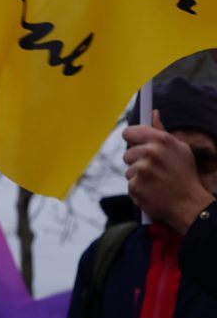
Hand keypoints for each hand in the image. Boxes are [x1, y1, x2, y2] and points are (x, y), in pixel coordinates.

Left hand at [122, 111, 213, 233]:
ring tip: (156, 182)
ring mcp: (142, 170)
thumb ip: (161, 131)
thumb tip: (153, 112)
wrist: (190, 205)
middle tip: (155, 170)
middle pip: (127, 153)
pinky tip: (152, 191)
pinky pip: (130, 184)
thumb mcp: (179, 149)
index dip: (131, 139)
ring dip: (138, 176)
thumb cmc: (184, 175)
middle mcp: (151, 153)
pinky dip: (139, 188)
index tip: (134, 143)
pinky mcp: (136, 186)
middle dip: (137, 161)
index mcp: (161, 141)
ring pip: (128, 170)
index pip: (129, 132)